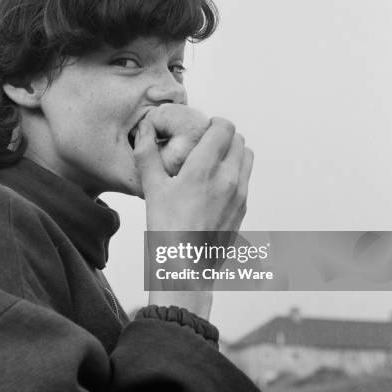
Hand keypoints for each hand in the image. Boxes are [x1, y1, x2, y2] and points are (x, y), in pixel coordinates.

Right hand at [135, 114, 252, 232]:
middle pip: (238, 139)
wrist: (186, 269)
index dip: (213, 123)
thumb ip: (147, 154)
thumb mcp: (152, 189)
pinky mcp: (243, 209)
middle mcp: (228, 179)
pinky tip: (212, 187)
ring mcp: (240, 195)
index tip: (200, 130)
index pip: (224, 127)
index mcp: (204, 170)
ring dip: (232, 153)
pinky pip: (245, 179)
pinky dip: (234, 174)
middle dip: (222, 137)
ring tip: (210, 164)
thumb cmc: (166, 230)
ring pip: (246, 158)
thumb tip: (144, 128)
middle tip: (203, 145)